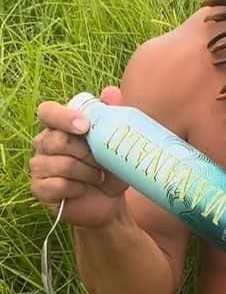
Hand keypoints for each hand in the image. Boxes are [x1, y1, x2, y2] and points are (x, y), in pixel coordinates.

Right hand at [30, 86, 128, 227]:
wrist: (110, 202)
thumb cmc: (110, 169)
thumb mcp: (117, 144)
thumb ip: (113, 116)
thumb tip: (112, 92)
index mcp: (58, 127)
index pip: (48, 111)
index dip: (63, 116)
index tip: (84, 126)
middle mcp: (44, 143)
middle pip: (57, 140)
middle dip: (86, 152)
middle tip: (102, 161)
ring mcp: (39, 166)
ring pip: (61, 164)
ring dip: (87, 172)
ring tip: (98, 177)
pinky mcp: (40, 189)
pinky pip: (57, 185)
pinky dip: (77, 188)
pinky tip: (84, 190)